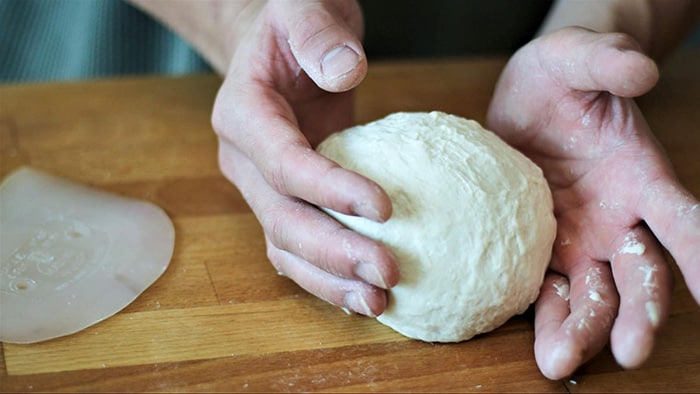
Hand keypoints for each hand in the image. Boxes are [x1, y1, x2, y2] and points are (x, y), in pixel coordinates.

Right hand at [211, 0, 398, 316]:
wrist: (280, 49)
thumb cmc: (294, 25)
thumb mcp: (304, 9)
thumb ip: (319, 35)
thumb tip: (346, 72)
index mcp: (243, 113)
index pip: (282, 162)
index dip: (328, 189)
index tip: (383, 207)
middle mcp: (244, 160)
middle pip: (282, 219)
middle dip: (334, 252)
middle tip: (387, 273)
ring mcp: (262, 187)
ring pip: (286, 247)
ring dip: (330, 279)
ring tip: (378, 301)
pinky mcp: (286, 202)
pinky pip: (300, 248)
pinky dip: (328, 276)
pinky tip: (365, 294)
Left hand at [486, 27, 699, 378]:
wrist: (529, 95)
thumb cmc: (563, 74)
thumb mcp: (579, 58)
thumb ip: (609, 65)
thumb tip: (641, 73)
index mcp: (641, 177)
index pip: (681, 219)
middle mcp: (617, 217)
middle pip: (638, 275)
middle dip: (637, 315)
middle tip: (628, 352)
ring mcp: (580, 236)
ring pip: (592, 292)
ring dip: (582, 329)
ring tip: (560, 362)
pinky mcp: (541, 244)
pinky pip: (545, 286)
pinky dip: (542, 314)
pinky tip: (533, 342)